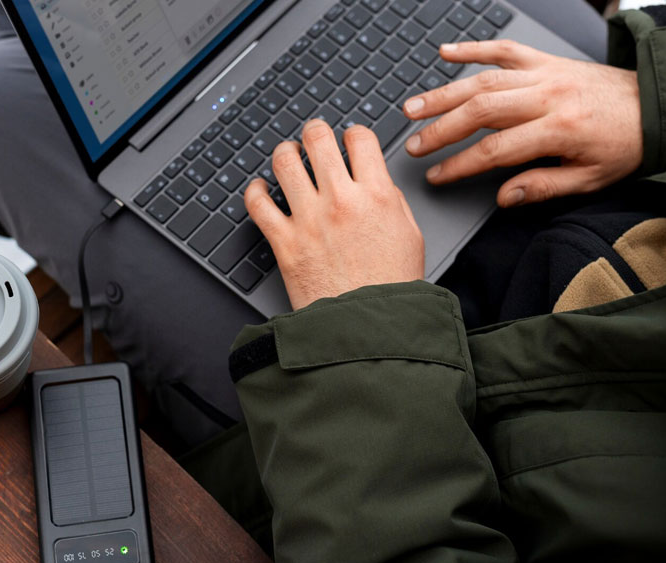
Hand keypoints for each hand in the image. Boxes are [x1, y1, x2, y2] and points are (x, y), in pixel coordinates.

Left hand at [244, 120, 424, 310]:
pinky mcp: (284, 242)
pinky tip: (260, 188)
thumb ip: (391, 202)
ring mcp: (309, 220)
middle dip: (314, 131)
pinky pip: (257, 203)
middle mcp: (341, 201)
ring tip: (287, 156)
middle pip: (318, 139)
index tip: (348, 139)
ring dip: (284, 153)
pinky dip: (254, 190)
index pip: (360, 138)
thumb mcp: (410, 236)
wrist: (370, 329)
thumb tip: (374, 181)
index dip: (352, 133)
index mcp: (376, 196)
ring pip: (284, 162)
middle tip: (312, 136)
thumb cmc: (392, 288)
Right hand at [403, 40, 642, 206]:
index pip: (496, 151)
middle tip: (414, 145)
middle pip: (481, 111)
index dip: (460, 165)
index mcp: (559, 128)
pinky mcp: (545, 60)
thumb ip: (543, 186)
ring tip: (413, 108)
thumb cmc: (624, 144)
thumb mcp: (590, 179)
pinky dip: (473, 48)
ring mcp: (544, 73)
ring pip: (483, 80)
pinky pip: (504, 49)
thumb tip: (504, 197)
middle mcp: (548, 95)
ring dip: (443, 94)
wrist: (656, 105)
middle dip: (441, 129)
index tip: (437, 175)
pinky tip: (446, 53)